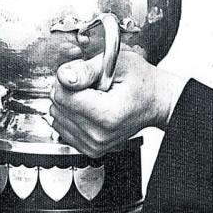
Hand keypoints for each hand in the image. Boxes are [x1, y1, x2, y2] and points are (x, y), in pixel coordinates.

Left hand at [50, 49, 185, 156]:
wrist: (156, 102)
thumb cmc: (142, 82)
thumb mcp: (119, 64)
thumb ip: (87, 69)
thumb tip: (64, 76)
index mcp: (107, 115)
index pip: (62, 95)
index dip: (70, 78)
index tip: (85, 75)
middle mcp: (99, 135)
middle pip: (58, 106)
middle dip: (69, 90)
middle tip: (91, 85)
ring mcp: (94, 145)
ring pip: (57, 117)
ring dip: (69, 102)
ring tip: (92, 96)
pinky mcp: (90, 148)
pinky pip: (62, 128)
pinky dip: (71, 115)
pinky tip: (89, 108)